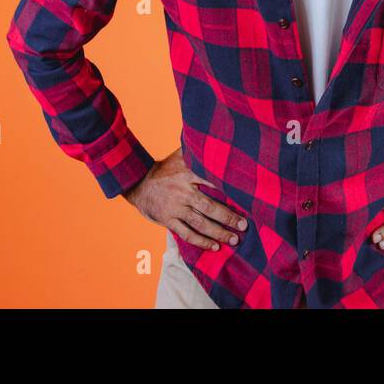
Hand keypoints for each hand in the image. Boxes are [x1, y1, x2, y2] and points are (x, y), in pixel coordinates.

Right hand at [123, 147, 247, 250]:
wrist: (137, 183)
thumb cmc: (164, 170)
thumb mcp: (179, 156)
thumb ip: (195, 150)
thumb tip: (213, 137)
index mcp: (187, 174)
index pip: (212, 182)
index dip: (229, 190)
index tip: (246, 198)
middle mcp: (182, 191)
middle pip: (209, 207)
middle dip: (228, 217)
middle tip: (244, 225)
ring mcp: (175, 207)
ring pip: (199, 223)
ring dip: (218, 232)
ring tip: (234, 239)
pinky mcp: (168, 220)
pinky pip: (186, 234)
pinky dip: (201, 242)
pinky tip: (214, 246)